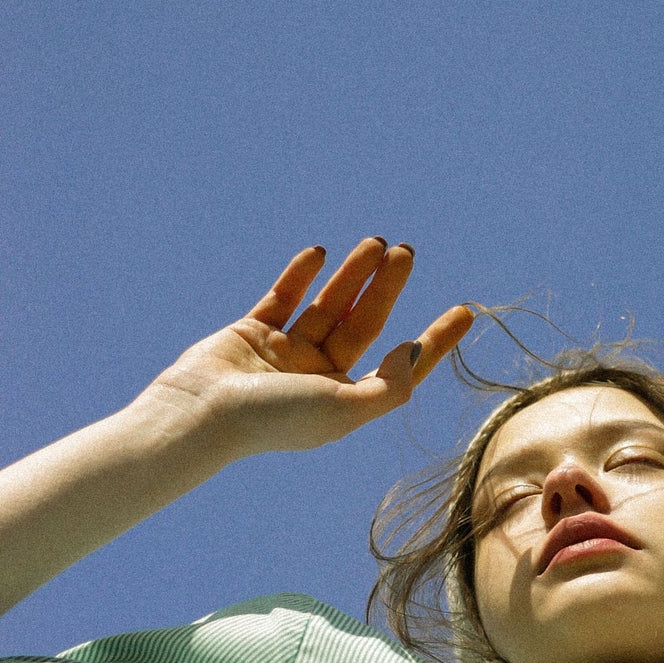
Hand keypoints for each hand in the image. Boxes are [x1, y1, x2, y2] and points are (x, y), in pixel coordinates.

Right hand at [143, 240, 472, 460]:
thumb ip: (390, 385)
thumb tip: (415, 349)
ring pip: (328, 305)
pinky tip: (320, 252)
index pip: (401, 366)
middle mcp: (319, 378)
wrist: (200, 415)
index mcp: (346, 401)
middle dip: (388, 287)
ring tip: (375, 242)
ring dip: (352, 273)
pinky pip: (283, 297)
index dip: (435, 340)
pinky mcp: (252, 333)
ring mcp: (285, 355)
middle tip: (407, 251)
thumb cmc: (274, 420)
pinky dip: (301, 274)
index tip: (464, 310)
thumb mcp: (345, 409)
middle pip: (365, 324)